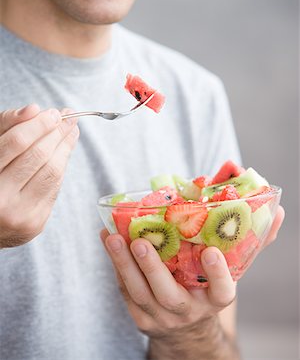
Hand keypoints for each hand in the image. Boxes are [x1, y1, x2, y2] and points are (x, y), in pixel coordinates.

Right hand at [0, 104, 78, 247]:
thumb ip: (7, 126)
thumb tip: (34, 110)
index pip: (16, 142)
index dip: (39, 124)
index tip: (56, 113)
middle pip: (38, 156)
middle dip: (57, 133)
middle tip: (69, 118)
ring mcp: (18, 214)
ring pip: (52, 173)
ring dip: (66, 148)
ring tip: (71, 131)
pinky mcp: (34, 223)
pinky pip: (54, 188)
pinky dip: (61, 166)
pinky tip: (64, 152)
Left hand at [100, 205, 283, 338]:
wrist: (187, 328)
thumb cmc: (210, 287)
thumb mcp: (233, 271)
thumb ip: (252, 243)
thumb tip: (277, 210)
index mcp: (216, 299)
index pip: (222, 292)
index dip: (217, 274)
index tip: (212, 251)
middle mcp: (189, 311)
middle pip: (170, 295)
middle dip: (153, 269)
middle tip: (141, 242)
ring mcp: (161, 316)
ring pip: (139, 293)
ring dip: (124, 264)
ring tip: (114, 237)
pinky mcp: (139, 315)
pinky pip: (124, 290)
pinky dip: (115, 265)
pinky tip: (108, 239)